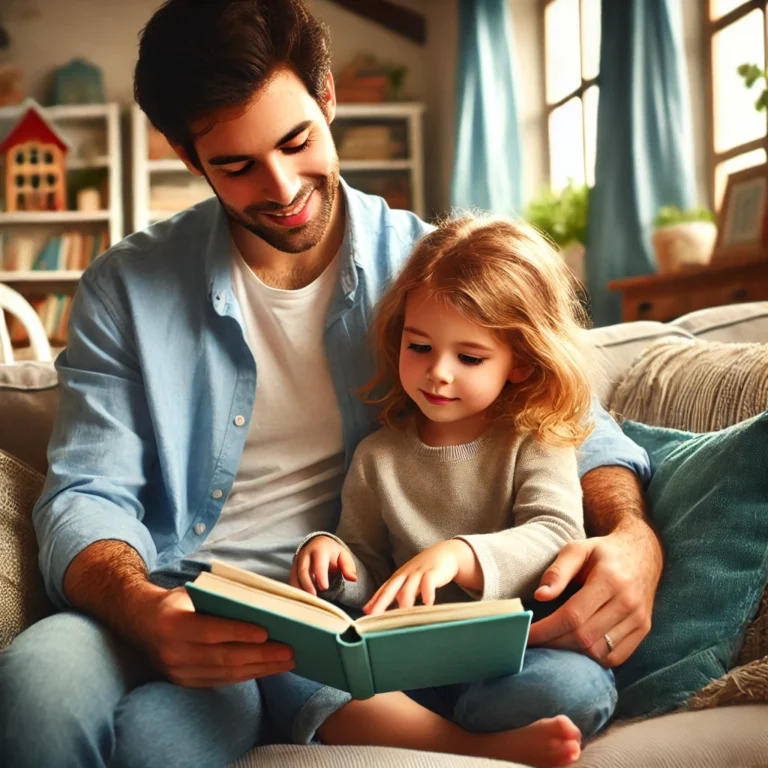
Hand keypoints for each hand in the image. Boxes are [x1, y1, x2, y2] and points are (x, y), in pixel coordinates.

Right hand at [130, 586, 294, 687]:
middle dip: (261, 656)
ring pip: (225, 673)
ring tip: (285, 662)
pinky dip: (246, 675)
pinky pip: (220, 680)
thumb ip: (220, 600)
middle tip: (289, 652)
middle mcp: (173, 651)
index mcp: (174, 623)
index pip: (212, 631)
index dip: (240, 633)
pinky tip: (265, 669)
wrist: (140, 622)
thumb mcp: (193, 593)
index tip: (267, 633)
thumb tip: (261, 607)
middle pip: (224, 657)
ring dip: (260, 669)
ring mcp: (177, 671)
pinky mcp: (183, 682)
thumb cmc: (176, 602)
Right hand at [289, 535, 356, 595]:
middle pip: (303, 571)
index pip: (319, 564)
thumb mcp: (343, 556)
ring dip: (300, 590)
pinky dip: (296, 590)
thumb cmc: (333, 553)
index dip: (320, 576)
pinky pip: (291, 580)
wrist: (319, 544)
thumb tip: (353, 579)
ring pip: (295, 576)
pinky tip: (303, 599)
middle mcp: (305, 554)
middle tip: (315, 598)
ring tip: (309, 601)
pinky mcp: (293, 569)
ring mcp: (297, 561)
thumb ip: (348, 567)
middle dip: (308, 585)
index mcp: (320, 549)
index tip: (324, 588)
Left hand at [364, 540, 475, 614]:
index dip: (374, 601)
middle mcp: (406, 574)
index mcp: (399, 576)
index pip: (384, 590)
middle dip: (382, 601)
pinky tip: (428, 604)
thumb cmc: (424, 570)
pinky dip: (427, 593)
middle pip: (391, 587)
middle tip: (374, 615)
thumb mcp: (408, 580)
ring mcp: (419, 572)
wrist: (446, 552)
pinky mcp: (434, 571)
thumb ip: (394, 593)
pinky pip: (429, 581)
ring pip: (409, 587)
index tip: (365, 614)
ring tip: (401, 616)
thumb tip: (374, 609)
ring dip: (404, 601)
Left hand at [526, 526, 662, 666]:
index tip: (525, 634)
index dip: (546, 629)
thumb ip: (558, 571)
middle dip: (553, 643)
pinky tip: (576, 649)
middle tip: (533, 642)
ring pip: (599, 652)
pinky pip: (615, 657)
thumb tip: (540, 596)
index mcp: (610, 580)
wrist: (642, 553)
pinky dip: (592, 658)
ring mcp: (639, 619)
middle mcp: (628, 603)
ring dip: (571, 653)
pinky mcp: (643, 629)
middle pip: (584, 637)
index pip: (573, 616)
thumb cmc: (603, 552)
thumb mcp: (578, 549)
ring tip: (552, 644)